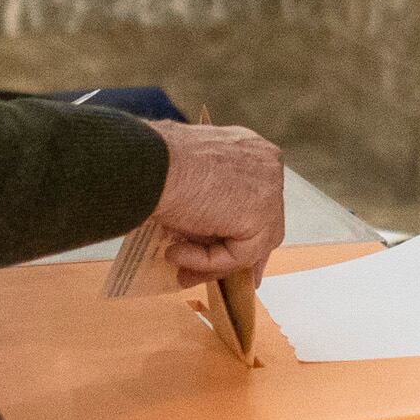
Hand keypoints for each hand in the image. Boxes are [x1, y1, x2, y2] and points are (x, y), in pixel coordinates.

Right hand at [140, 122, 283, 284]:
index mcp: (252, 149)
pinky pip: (238, 255)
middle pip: (262, 224)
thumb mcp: (189, 179)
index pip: (258, 199)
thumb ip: (206, 202)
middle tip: (201, 270)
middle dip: (234, 253)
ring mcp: (270, 191)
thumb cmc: (158, 163)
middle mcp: (267, 166)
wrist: (149, 163)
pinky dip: (207, 262)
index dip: (240, 229)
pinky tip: (176, 254)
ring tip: (178, 267)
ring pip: (251, 244)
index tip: (221, 251)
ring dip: (213, 262)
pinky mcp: (261, 217)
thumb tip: (200, 236)